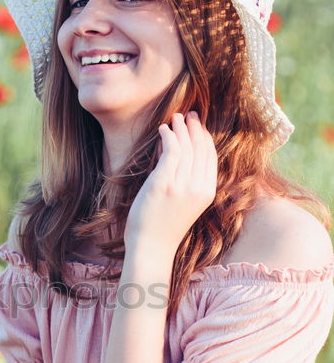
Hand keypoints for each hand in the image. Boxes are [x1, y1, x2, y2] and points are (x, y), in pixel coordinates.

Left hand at [125, 111, 216, 253]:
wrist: (152, 247)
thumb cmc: (163, 226)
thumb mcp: (184, 203)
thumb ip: (186, 180)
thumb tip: (178, 150)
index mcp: (207, 192)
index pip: (210, 157)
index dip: (205, 137)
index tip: (198, 124)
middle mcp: (198, 187)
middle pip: (200, 148)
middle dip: (195, 128)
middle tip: (188, 114)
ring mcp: (181, 186)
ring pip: (186, 147)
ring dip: (180, 128)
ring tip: (174, 118)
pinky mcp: (163, 184)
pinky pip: (171, 151)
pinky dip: (168, 136)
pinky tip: (163, 129)